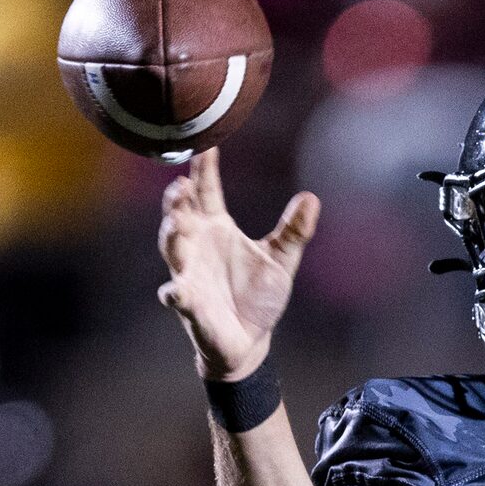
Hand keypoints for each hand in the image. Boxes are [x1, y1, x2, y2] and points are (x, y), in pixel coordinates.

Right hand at [156, 148, 318, 381]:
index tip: (207, 145)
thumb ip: (294, 231)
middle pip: (180, 215)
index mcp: (217, 229)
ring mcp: (190, 274)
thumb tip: (312, 198)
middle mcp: (197, 246)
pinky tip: (174, 292)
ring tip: (176, 222)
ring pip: (173, 249)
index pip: (207, 192)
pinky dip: (175, 293)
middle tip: (181, 186)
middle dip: (177, 201)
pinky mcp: (190, 305)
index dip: (204, 170)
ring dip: (172, 235)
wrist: (249, 340)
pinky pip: (178, 296)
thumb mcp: (281, 260)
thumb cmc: (257, 296)